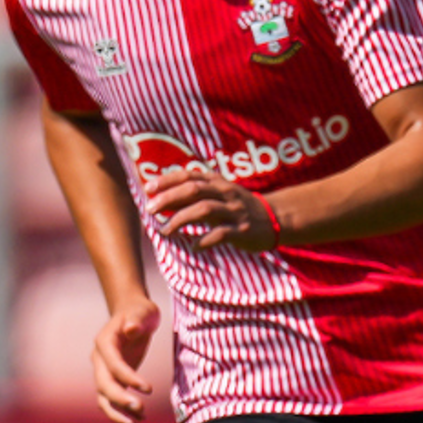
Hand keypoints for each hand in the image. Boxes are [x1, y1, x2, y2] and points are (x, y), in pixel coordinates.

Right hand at [92, 298, 160, 422]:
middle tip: (140, 410)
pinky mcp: (113, 378)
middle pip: (104, 384)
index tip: (148, 388)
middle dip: (120, 399)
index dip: (129, 378)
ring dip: (117, 412)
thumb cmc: (139, 311)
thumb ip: (136, 320)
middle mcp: (100, 359)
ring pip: (104, 397)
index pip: (113, 365)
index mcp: (104, 343)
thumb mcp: (142, 311)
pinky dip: (123, 410)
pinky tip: (139, 419)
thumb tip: (131, 329)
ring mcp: (104, 370)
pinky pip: (114, 398)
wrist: (133, 314)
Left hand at [144, 163, 279, 251]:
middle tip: (150, 210)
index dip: (167, 181)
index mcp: (217, 182)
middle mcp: (225, 193)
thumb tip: (158, 199)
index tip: (147, 189)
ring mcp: (234, 211)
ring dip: (181, 219)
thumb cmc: (237, 207)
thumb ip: (191, 195)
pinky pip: (220, 234)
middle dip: (169, 199)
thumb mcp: (217, 194)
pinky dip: (203, 241)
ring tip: (165, 231)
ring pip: (204, 210)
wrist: (274, 218)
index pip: (188, 175)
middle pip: (193, 190)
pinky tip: (193, 247)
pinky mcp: (242, 230)